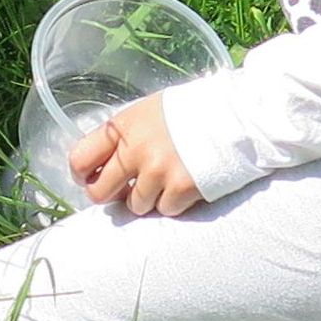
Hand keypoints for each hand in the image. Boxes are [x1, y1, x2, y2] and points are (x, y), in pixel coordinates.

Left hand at [68, 91, 205, 217]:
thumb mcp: (152, 110)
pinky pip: (165, 210)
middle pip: (100, 193)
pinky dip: (174, 203)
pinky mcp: (182, 188)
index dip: (82, 175)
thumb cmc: (197, 109)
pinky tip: (185, 185)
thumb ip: (129, 135)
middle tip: (126, 191)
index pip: (80, 159)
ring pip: (135, 206)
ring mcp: (158, 171)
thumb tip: (111, 162)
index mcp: (124, 126)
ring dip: (148, 199)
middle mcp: (136, 149)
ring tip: (166, 182)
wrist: (240, 115)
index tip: (90, 179)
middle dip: (112, 195)